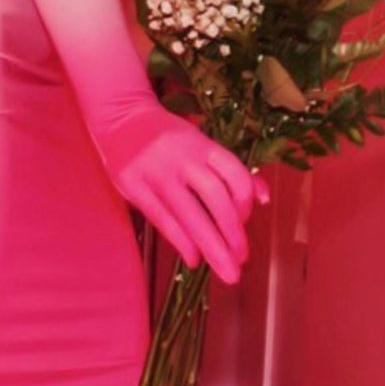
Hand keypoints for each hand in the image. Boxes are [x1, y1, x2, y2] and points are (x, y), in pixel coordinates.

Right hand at [91, 105, 262, 279]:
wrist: (120, 117)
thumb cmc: (168, 137)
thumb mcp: (201, 144)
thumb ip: (230, 170)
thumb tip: (264, 197)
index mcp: (202, 144)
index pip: (234, 174)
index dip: (245, 202)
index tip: (246, 223)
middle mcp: (182, 156)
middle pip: (215, 197)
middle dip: (232, 233)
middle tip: (242, 260)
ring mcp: (156, 171)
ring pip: (189, 213)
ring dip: (211, 244)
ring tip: (226, 269)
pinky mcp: (132, 185)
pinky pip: (162, 218)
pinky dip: (181, 241)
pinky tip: (194, 259)